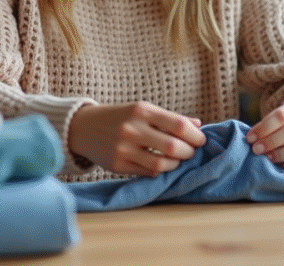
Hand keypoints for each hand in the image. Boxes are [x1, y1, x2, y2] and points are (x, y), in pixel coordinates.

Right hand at [68, 102, 205, 176]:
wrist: (83, 127)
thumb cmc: (120, 117)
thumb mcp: (142, 110)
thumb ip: (170, 118)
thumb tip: (198, 126)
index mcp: (141, 110)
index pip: (178, 125)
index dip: (195, 136)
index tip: (200, 139)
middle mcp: (132, 129)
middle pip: (172, 147)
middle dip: (188, 151)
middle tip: (191, 151)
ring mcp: (123, 148)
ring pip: (161, 164)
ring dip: (175, 164)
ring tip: (176, 159)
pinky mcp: (117, 165)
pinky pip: (147, 173)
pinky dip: (159, 170)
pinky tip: (161, 165)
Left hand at [246, 100, 283, 170]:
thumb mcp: (283, 116)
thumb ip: (268, 125)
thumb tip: (251, 139)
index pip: (281, 116)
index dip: (263, 128)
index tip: (250, 138)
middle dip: (270, 142)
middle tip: (256, 149)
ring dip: (279, 154)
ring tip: (267, 158)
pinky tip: (282, 166)